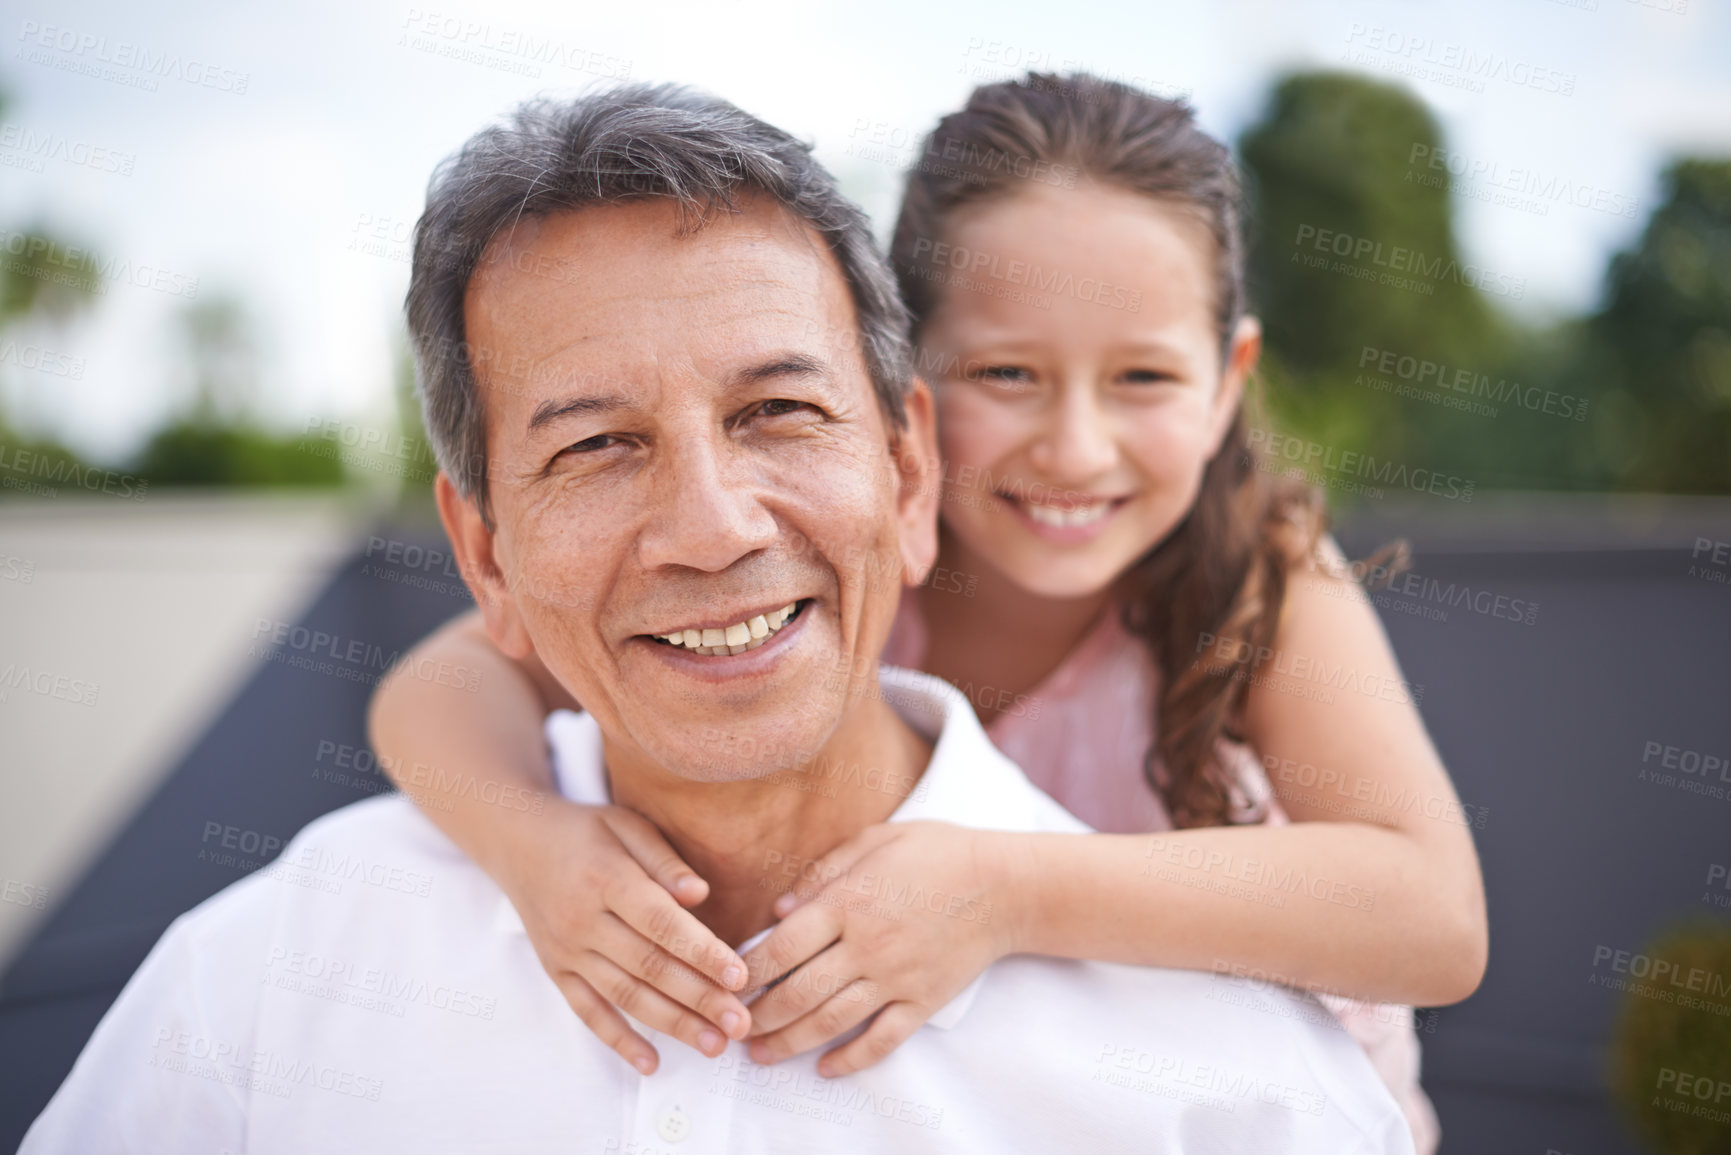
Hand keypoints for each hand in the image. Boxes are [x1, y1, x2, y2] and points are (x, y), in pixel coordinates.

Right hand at [496, 799, 752, 1073]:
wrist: (518, 842)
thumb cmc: (585, 832)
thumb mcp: (626, 824)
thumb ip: (664, 860)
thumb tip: (699, 894)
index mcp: (607, 879)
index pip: (661, 923)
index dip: (702, 952)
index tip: (739, 976)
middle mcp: (582, 921)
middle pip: (649, 967)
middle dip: (699, 999)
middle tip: (740, 1023)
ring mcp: (566, 951)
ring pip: (624, 996)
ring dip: (671, 1024)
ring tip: (714, 1044)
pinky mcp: (556, 971)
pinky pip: (587, 1012)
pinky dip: (618, 1041)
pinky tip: (651, 1063)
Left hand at [739, 821, 1016, 1076]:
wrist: (1005, 885)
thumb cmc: (938, 852)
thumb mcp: (876, 840)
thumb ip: (822, 871)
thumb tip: (778, 911)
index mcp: (848, 902)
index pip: (782, 946)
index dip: (747, 970)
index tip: (725, 982)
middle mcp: (867, 945)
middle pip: (797, 991)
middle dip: (758, 1015)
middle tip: (732, 1027)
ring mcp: (895, 978)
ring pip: (830, 1021)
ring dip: (789, 1042)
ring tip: (761, 1054)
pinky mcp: (922, 1001)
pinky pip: (881, 1039)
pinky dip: (851, 1059)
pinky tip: (825, 1068)